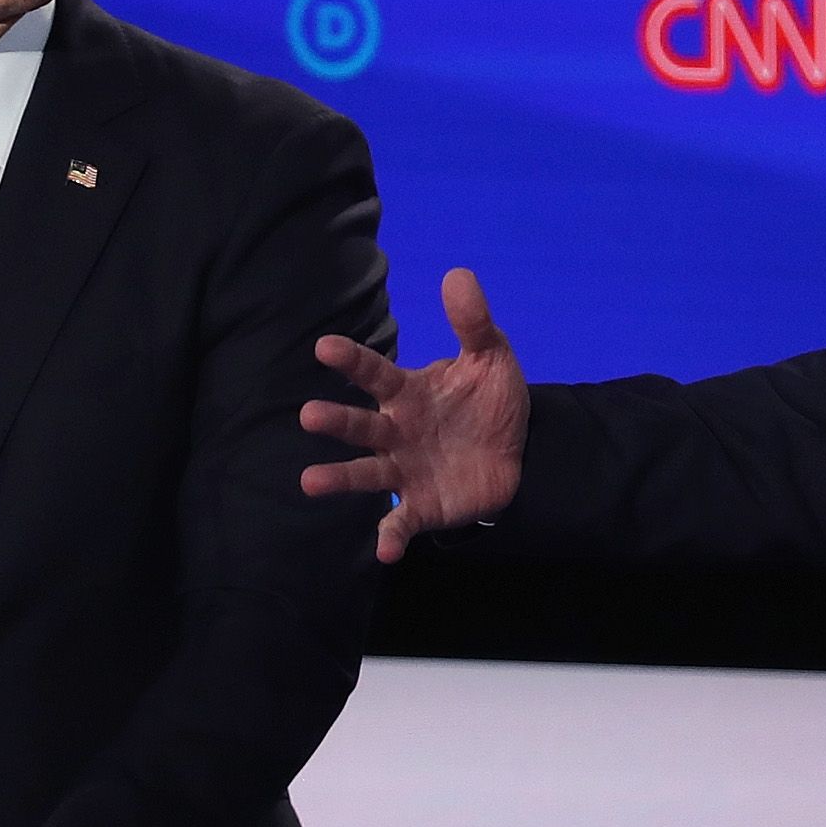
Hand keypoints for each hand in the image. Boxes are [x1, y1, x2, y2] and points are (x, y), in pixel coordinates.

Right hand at [300, 267, 529, 563]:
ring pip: (367, 474)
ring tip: (309, 482)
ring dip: (339, 479)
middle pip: (361, 426)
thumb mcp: (491, 359)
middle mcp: (396, 431)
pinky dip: (390, 536)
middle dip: (336, 421)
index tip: (324, 346)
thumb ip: (473, 323)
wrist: (517, 454)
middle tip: (308, 415)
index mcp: (408, 393)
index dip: (352, 360)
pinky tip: (383, 551)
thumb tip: (458, 275)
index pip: (375, 373)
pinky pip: (400, 522)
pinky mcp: (421, 505)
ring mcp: (405, 470)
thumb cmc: (488, 403)